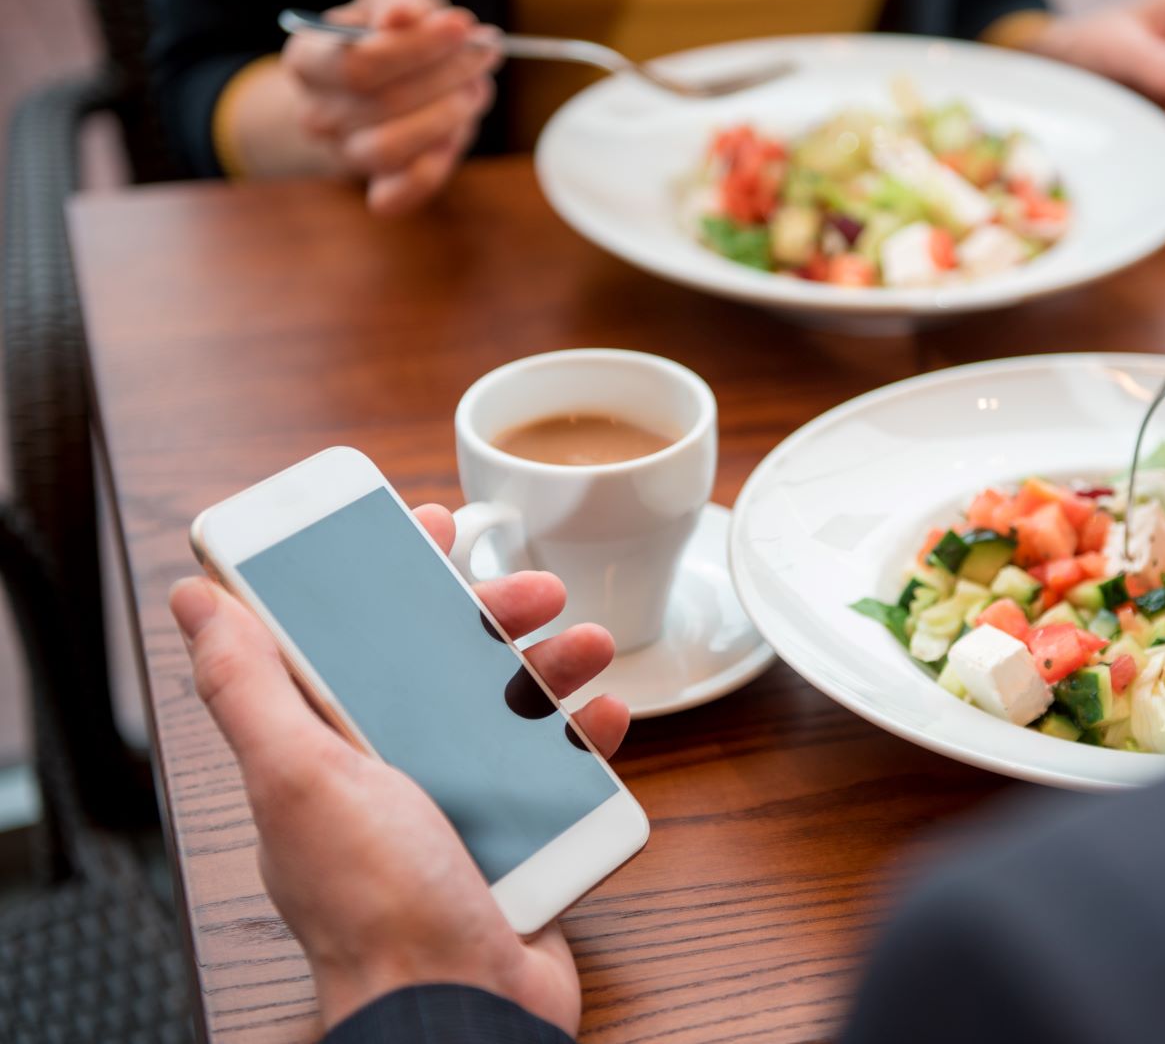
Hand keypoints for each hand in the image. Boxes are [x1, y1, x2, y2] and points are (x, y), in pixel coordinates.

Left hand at [168, 503, 628, 1033]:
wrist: (461, 1009)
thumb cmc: (376, 907)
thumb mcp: (302, 780)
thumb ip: (249, 689)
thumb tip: (195, 603)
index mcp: (327, 754)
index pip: (348, 642)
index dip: (385, 580)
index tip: (428, 530)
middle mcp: (389, 776)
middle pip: (440, 666)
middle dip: (490, 617)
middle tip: (535, 589)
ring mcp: (458, 809)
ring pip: (508, 710)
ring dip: (552, 667)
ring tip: (590, 646)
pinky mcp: (518, 840)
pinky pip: (559, 772)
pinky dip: (587, 741)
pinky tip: (608, 719)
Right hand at [283, 0, 499, 214]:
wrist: (376, 88)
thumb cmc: (388, 36)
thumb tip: (402, 16)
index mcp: (308, 59)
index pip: (357, 62)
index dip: (415, 46)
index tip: (462, 26)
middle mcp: (317, 112)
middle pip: (383, 103)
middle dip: (446, 76)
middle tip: (484, 54)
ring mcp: (346, 155)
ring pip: (391, 149)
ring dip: (446, 117)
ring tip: (474, 89)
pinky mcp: (378, 188)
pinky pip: (399, 195)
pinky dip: (433, 169)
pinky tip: (454, 135)